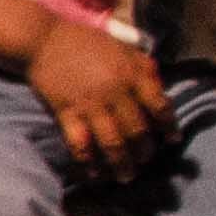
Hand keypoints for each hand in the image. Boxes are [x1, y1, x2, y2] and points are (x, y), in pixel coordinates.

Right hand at [27, 29, 174, 179]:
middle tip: (145, 160)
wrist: (42, 39)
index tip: (172, 140)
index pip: (159, 106)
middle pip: (137, 130)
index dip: (169, 126)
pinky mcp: (67, 113)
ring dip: (122, 163)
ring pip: (112, 142)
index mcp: (131, 74)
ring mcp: (90, 105)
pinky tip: (94, 174)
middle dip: (145, 150)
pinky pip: (80, 143)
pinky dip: (88, 162)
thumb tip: (160, 85)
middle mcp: (115, 92)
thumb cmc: (84, 41)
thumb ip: (142, 65)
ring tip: (126, 176)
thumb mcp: (121, 45)